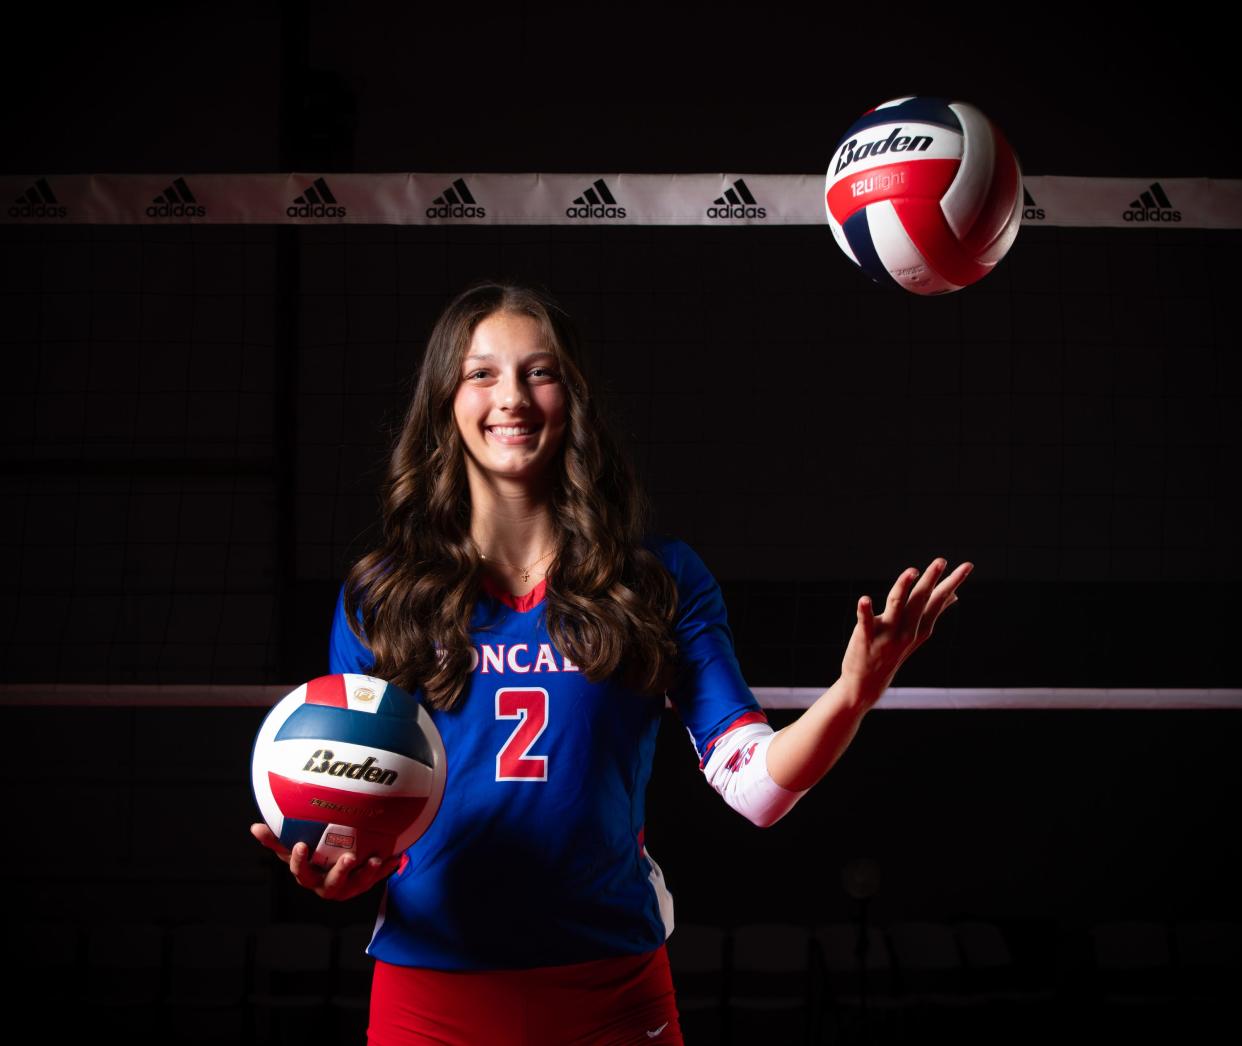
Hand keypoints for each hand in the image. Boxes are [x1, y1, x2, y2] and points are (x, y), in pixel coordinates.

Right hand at [250, 823, 402, 900]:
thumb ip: (276, 840)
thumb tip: (253, 827)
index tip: (301, 845)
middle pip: (333, 884)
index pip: (301, 872)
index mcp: (310, 877)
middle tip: (349, 857)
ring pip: (359, 884)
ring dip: (368, 873)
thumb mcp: (294, 848)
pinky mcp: (367, 884)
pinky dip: (387, 867)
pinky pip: (379, 876)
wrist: (339, 870)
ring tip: (375, 859)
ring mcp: (349, 887)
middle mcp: (329, 886)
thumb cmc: (312, 857)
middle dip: (340, 872)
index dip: (300, 861)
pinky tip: (397, 855)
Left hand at [841, 557, 971, 707]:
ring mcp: (888, 636)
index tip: (967, 565)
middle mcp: (908, 631)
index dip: (952, 582)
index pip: (939, 599)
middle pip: (921, 599)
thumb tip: (954, 596)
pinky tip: (864, 599)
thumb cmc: (893, 651)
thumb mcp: (917, 633)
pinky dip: (865, 611)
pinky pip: (865, 622)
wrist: (868, 682)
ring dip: (903, 587)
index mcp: (921, 627)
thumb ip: (934, 612)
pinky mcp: (866, 639)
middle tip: (941, 561)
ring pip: (896, 606)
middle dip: (931, 579)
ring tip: (912, 571)